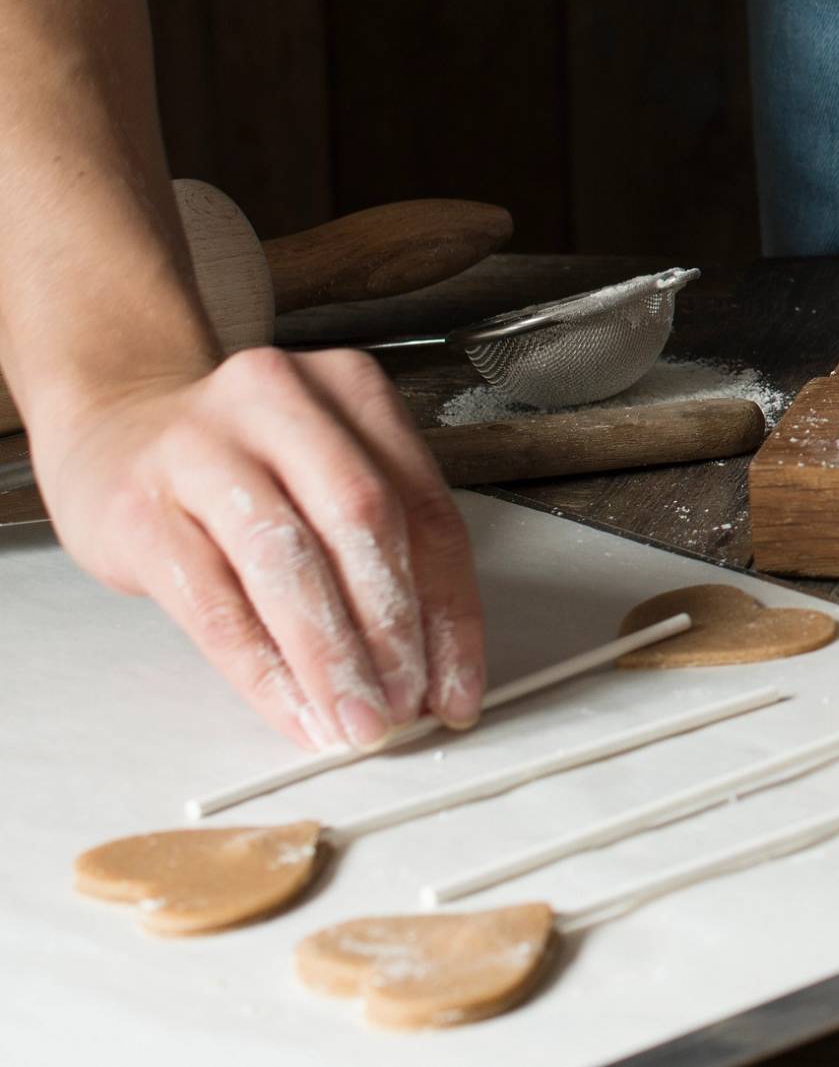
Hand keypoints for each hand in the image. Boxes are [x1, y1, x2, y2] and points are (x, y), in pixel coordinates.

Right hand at [34, 347, 484, 749]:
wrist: (111, 431)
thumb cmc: (241, 463)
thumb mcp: (325, 473)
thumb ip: (384, 547)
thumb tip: (434, 668)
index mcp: (348, 388)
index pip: (426, 508)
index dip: (450, 609)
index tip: (458, 685)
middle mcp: (277, 400)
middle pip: (362, 523)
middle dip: (394, 631)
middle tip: (408, 706)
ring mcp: (199, 448)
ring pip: (289, 562)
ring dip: (333, 657)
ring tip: (357, 719)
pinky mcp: (138, 508)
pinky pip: (213, 603)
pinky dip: (263, 670)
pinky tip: (293, 709)